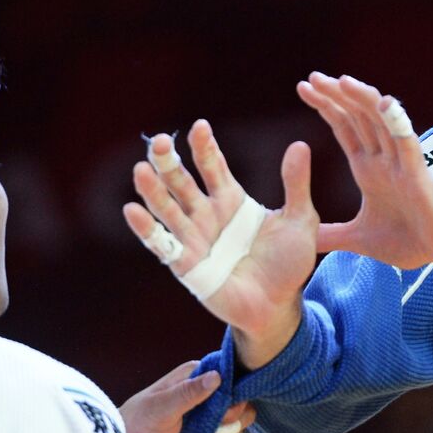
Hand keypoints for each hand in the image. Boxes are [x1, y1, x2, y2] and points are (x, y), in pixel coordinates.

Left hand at [119, 361, 255, 432]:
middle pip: (240, 398)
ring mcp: (207, 410)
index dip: (234, 390)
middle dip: (232, 415)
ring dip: (228, 429)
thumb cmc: (139, 420)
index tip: (225, 405)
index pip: (231, 374)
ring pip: (238, 418)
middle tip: (213, 423)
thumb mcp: (162, 406)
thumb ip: (189, 393)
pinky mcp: (207, 429)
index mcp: (196, 374)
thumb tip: (217, 376)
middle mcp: (205, 389)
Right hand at [122, 120, 318, 365]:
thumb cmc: (288, 264)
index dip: (204, 147)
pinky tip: (132, 211)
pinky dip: (145, 228)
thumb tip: (300, 145)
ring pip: (166, 208)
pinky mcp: (185, 265)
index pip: (212, 166)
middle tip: (158, 141)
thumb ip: (296, 185)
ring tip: (140, 169)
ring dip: (152, 190)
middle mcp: (207, 214)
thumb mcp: (300, 221)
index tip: (199, 126)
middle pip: (181, 181)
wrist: (279, 306)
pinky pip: (161, 244)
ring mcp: (193, 238)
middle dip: (168, 162)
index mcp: (231, 199)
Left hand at [297, 72, 432, 270]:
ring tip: (341, 81)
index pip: (344, 127)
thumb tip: (307, 241)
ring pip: (381, 121)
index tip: (304, 88)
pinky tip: (385, 102)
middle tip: (312, 78)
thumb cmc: (410, 241)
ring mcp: (401, 163)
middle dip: (336, 95)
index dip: (326, 106)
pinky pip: (407, 142)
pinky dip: (396, 122)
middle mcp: (383, 159)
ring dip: (362, 99)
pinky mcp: (418, 173)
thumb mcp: (359, 239)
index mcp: (368, 168)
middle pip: (358, 116)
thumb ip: (334, 236)